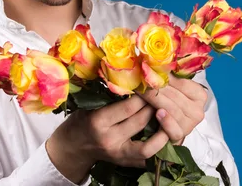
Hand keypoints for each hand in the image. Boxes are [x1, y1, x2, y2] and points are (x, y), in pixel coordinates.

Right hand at [46, 95, 169, 182]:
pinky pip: (149, 159)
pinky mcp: (126, 163)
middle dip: (155, 106)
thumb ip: (112, 94)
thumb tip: (137, 78)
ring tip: (167, 115)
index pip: (128, 107)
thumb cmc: (83, 119)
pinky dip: (160, 148)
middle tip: (164, 95)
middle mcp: (109, 140)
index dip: (144, 95)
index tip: (152, 85)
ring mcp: (118, 154)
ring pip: (149, 145)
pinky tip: (166, 135)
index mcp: (98, 121)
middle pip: (140, 122)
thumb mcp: (91, 103)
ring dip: (162, 129)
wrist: (74, 146)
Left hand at [137, 73, 207, 144]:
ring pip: (172, 109)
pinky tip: (158, 113)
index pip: (181, 83)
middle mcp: (198, 110)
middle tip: (140, 78)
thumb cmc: (169, 102)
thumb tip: (153, 60)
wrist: (168, 126)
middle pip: (175, 96)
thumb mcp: (172, 88)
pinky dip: (166, 121)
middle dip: (156, 86)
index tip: (149, 68)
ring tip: (141, 91)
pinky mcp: (180, 136)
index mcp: (199, 95)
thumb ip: (168, 77)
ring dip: (154, 99)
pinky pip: (174, 129)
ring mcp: (190, 124)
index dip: (164, 75)